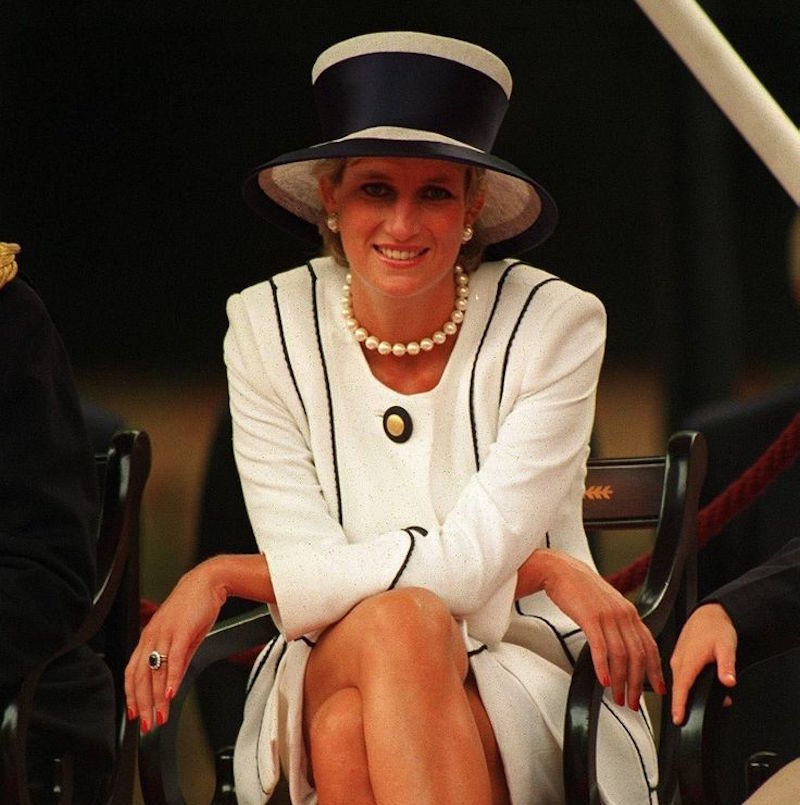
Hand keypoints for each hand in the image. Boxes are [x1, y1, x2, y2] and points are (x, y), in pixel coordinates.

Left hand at [124, 560, 225, 732]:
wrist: (207, 583)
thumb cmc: (194, 606)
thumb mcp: (182, 636)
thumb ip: (177, 659)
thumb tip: (173, 682)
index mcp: (149, 638)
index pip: (133, 673)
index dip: (132, 696)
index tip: (136, 715)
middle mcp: (152, 637)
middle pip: (141, 677)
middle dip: (144, 705)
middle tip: (148, 725)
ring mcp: (165, 634)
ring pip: (155, 672)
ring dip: (156, 698)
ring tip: (160, 716)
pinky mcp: (181, 632)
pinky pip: (173, 660)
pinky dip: (171, 679)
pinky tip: (171, 694)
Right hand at [517, 548, 664, 708]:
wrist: (561, 570)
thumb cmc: (581, 588)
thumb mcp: (608, 605)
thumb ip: (619, 624)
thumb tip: (625, 648)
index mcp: (630, 612)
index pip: (650, 646)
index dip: (655, 670)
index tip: (658, 689)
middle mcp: (623, 614)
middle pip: (637, 656)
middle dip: (638, 684)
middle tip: (634, 702)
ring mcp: (607, 616)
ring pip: (621, 655)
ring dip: (621, 681)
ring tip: (617, 696)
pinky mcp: (590, 617)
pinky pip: (600, 647)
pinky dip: (603, 667)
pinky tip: (603, 680)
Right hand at [670, 602, 736, 724]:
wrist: (709, 614)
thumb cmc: (716, 628)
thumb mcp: (727, 647)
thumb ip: (727, 666)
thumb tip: (728, 682)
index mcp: (688, 660)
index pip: (681, 688)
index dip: (679, 705)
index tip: (679, 720)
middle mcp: (679, 660)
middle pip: (677, 689)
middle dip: (682, 706)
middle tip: (692, 720)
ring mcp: (677, 659)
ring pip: (677, 683)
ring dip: (684, 696)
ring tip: (697, 706)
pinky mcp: (679, 658)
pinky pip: (678, 676)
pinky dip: (683, 687)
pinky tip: (694, 689)